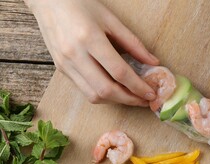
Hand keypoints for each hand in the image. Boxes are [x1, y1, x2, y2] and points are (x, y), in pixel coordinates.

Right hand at [24, 0, 158, 105]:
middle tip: (145, 100)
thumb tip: (153, 62)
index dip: (138, 86)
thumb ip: (133, 43)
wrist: (48, 1)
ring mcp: (66, 65)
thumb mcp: (111, 20)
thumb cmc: (81, 5)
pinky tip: (115, 91)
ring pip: (94, 95)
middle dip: (129, 99)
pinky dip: (103, 95)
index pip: (119, 72)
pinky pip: (85, 90)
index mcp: (90, 39)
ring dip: (116, 101)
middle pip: (106, 90)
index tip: (151, 93)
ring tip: (132, 97)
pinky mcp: (62, 70)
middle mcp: (75, 55)